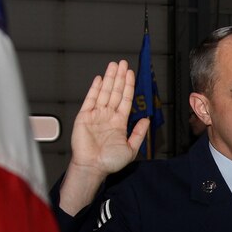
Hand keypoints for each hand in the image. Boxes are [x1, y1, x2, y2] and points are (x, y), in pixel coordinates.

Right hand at [59, 61, 149, 214]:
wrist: (93, 167)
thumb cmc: (110, 162)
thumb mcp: (131, 148)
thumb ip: (139, 133)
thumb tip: (147, 120)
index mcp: (119, 122)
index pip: (125, 100)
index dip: (129, 86)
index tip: (131, 74)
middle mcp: (108, 116)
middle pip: (115, 92)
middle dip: (119, 77)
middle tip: (123, 63)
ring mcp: (96, 115)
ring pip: (104, 92)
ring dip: (109, 78)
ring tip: (113, 65)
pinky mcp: (84, 116)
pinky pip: (90, 99)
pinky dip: (95, 89)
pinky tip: (100, 79)